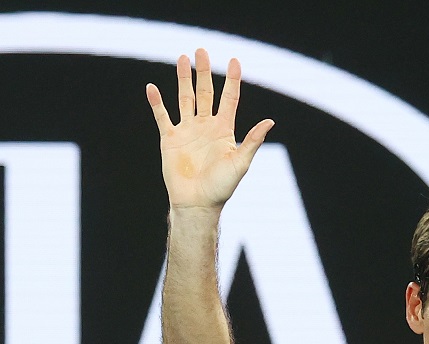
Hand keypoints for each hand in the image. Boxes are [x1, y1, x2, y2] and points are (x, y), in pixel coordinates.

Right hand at [146, 48, 273, 209]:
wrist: (198, 203)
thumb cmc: (222, 187)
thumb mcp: (241, 162)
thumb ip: (253, 140)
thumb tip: (270, 121)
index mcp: (224, 130)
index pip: (229, 98)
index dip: (232, 80)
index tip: (234, 60)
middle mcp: (206, 127)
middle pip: (205, 92)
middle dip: (203, 72)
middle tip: (200, 50)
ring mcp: (187, 131)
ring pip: (185, 99)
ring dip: (182, 79)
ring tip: (181, 59)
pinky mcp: (170, 140)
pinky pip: (162, 117)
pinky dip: (157, 102)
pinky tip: (152, 88)